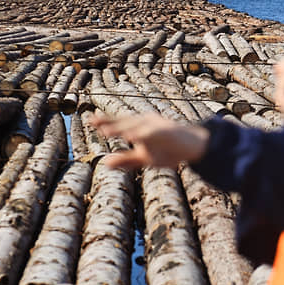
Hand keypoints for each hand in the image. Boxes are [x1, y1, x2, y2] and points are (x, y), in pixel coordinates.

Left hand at [90, 112, 209, 169]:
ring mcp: (156, 126)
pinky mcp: (166, 131)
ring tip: (106, 131)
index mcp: (139, 127)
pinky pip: (151, 132)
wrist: (193, 148)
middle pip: (124, 121)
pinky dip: (141, 134)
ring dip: (120, 128)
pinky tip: (131, 136)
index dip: (105, 122)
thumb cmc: (169, 150)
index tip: (90, 121)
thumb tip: (105, 164)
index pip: (119, 123)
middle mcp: (146, 123)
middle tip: (92, 121)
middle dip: (109, 122)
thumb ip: (126, 161)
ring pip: (135, 126)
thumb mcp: (144, 159)